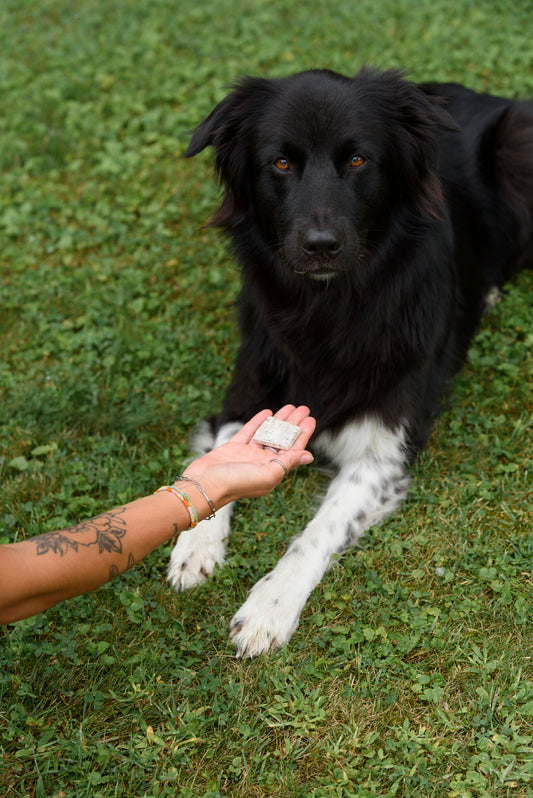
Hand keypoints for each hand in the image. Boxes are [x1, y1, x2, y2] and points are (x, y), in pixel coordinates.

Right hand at [182, 405, 315, 506]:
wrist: (204, 484)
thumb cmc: (236, 483)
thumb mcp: (267, 475)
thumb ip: (288, 464)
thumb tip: (308, 456)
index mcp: (273, 471)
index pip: (293, 450)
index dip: (303, 434)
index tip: (311, 419)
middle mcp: (262, 463)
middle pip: (282, 440)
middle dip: (293, 424)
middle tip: (303, 408)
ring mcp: (247, 455)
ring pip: (267, 434)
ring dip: (279, 420)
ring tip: (290, 406)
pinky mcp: (232, 448)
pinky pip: (249, 432)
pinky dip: (258, 422)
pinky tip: (267, 412)